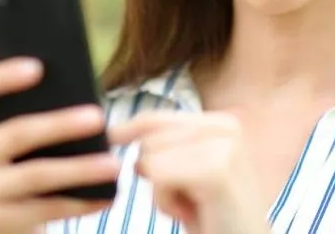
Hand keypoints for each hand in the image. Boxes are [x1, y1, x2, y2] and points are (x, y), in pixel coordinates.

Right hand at [0, 57, 119, 233]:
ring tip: (113, 165)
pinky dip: (78, 203)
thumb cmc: (25, 162)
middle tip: (98, 118)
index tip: (39, 67)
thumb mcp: (25, 138)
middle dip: (60, 125)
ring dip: (78, 169)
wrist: (10, 219)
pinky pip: (41, 209)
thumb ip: (44, 114)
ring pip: (33, 175)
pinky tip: (105, 197)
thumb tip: (93, 104)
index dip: (2, 76)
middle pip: (14, 134)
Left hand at [108, 111, 270, 233]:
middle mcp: (226, 126)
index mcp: (220, 123)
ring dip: (162, 192)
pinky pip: (159, 177)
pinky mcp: (217, 170)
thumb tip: (115, 131)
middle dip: (155, 174)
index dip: (128, 130)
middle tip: (189, 199)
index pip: (156, 118)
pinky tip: (192, 212)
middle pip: (148, 139)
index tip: (108, 135)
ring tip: (193, 205)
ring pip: (150, 159)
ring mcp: (224, 146)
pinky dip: (166, 202)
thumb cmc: (212, 215)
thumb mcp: (184, 172)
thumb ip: (162, 146)